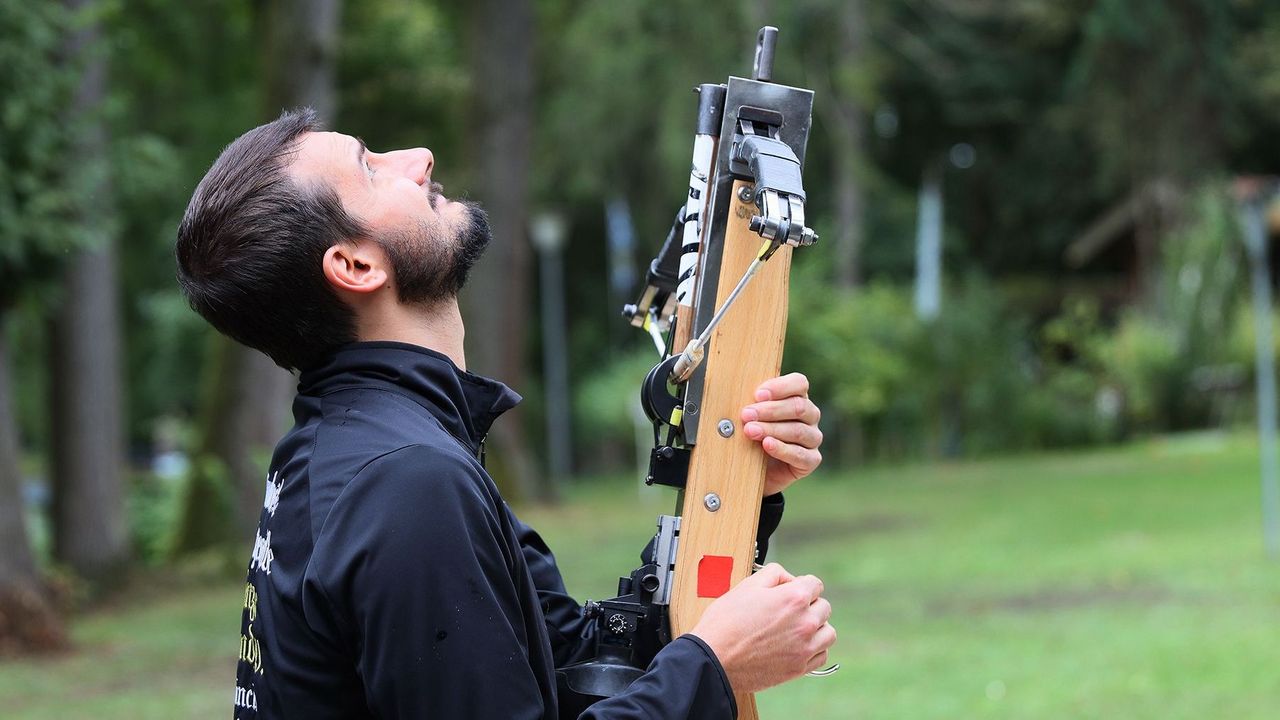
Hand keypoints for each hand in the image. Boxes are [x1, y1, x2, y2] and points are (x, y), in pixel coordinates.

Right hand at [688, 563, 835, 693]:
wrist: (714, 658)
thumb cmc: (725, 622)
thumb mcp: (747, 585)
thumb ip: (774, 574)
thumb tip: (789, 579)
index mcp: (794, 598)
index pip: (815, 584)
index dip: (800, 584)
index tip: (790, 591)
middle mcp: (805, 622)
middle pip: (823, 607)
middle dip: (809, 605)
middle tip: (788, 610)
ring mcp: (804, 647)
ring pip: (828, 632)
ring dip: (817, 627)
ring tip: (797, 628)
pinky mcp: (798, 667)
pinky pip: (821, 655)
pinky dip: (814, 649)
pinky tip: (799, 645)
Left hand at [741, 372, 822, 495]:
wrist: (752, 471)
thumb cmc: (751, 436)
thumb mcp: (749, 417)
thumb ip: (750, 403)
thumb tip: (731, 391)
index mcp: (798, 397)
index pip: (799, 384)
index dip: (780, 387)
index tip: (757, 394)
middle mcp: (810, 416)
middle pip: (798, 407)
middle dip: (770, 410)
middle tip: (746, 415)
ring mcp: (813, 438)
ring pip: (798, 430)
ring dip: (772, 429)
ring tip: (750, 431)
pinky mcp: (811, 460)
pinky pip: (801, 454)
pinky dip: (782, 449)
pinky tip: (767, 445)